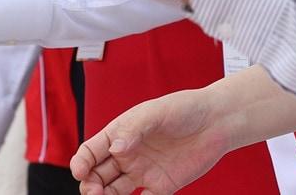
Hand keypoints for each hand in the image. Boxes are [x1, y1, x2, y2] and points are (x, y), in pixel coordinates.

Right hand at [71, 87, 231, 194]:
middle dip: (90, 185)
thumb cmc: (183, 109)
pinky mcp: (162, 186)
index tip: (80, 172)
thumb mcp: (156, 113)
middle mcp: (127, 155)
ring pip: (114, 191)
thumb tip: (116, 149)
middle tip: (94, 192)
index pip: (91, 152)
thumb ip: (134, 129)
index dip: (81, 163)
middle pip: (98, 175)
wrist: (215, 121)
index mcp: (119, 134)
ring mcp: (143, 172)